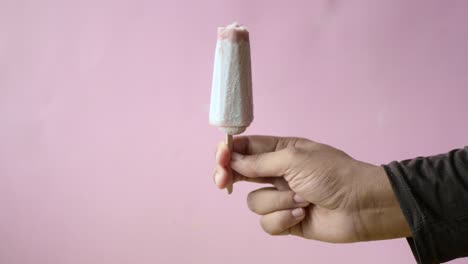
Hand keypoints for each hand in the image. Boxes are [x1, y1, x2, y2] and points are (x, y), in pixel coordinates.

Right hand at [213, 136, 410, 241]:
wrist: (362, 206)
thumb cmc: (334, 174)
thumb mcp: (294, 159)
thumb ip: (259, 161)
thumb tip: (232, 160)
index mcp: (280, 150)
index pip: (245, 147)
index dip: (228, 151)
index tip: (220, 158)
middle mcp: (277, 173)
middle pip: (240, 173)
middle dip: (230, 176)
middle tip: (222, 180)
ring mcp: (281, 197)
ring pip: (254, 202)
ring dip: (276, 202)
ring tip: (301, 199)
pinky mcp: (286, 220)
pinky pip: (267, 222)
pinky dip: (283, 219)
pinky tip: (302, 214)